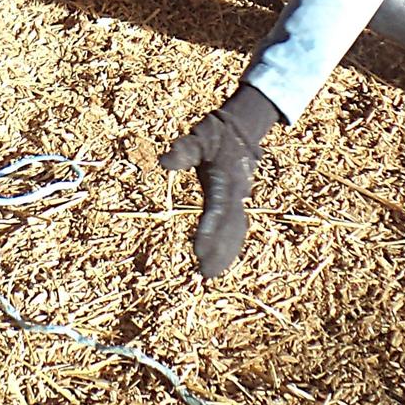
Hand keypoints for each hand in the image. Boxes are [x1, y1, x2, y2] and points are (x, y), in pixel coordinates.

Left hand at [159, 86, 280, 276]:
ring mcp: (240, 199)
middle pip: (229, 227)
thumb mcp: (196, 137)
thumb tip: (164, 161)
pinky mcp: (238, 203)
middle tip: (204, 273)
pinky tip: (221, 262)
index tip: (197, 249)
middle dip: (218, 251)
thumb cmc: (213, 135)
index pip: (218, 209)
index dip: (209, 230)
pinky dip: (231, 246)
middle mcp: (237, 193)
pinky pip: (238, 228)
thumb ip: (182, 151)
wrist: (239, 131)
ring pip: (236, 231)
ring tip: (209, 274)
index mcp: (226, 179)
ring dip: (226, 253)